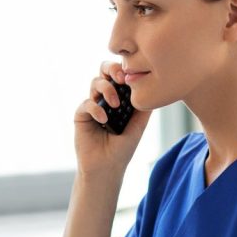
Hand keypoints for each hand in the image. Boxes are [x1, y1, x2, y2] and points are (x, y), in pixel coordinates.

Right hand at [74, 61, 151, 175]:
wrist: (107, 167)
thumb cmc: (123, 149)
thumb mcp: (138, 126)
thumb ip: (144, 107)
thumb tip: (155, 87)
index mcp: (119, 97)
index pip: (119, 75)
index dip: (123, 69)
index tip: (130, 76)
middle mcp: (105, 98)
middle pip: (104, 71)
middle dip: (111, 69)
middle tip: (120, 79)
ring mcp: (93, 105)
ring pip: (94, 83)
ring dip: (106, 89)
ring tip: (115, 105)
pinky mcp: (81, 115)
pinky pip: (86, 103)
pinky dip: (95, 108)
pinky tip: (104, 120)